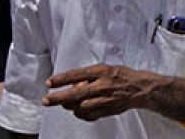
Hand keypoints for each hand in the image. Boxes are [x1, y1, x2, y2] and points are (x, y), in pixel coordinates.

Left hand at [43, 64, 158, 121]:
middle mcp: (102, 86)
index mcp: (101, 71)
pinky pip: (86, 115)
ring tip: (65, 103)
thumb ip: (89, 76)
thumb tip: (72, 84)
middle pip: (74, 94)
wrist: (139, 88)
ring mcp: (103, 100)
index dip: (61, 79)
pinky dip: (79, 113)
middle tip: (45, 100)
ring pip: (78, 107)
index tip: (49, 82)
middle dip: (57, 98)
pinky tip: (79, 109)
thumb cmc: (121, 76)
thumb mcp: (105, 68)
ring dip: (68, 106)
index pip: (77, 74)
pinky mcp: (105, 111)